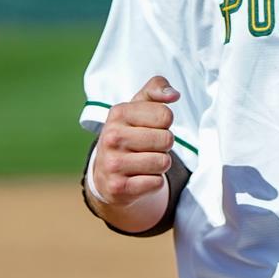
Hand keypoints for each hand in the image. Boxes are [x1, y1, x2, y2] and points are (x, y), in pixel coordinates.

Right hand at [90, 76, 181, 206]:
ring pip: (163, 162)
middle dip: (164, 145)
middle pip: (167, 139)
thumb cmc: (129, 133)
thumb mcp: (138, 107)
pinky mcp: (118, 188)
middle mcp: (111, 137)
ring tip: (144, 162)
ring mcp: (112, 164)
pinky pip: (156, 183)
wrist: (104, 173)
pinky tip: (139, 178)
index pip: (165, 115)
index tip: (150, 127)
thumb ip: (156, 89)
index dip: (165, 123)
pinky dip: (154, 182)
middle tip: (148, 147)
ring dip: (160, 164)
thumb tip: (174, 95)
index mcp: (118, 113)